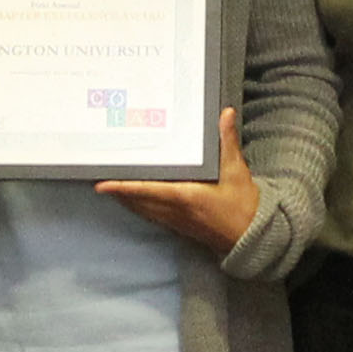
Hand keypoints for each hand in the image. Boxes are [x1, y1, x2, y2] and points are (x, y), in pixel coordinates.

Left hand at [96, 109, 258, 255]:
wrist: (252, 238)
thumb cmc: (244, 205)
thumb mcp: (236, 169)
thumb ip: (227, 141)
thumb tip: (224, 114)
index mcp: (185, 196)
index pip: (147, 190)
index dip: (123, 187)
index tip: (102, 185)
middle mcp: (175, 211)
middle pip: (137, 201)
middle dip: (117, 192)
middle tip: (99, 179)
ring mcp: (176, 222)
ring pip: (142, 211)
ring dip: (125, 201)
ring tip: (110, 189)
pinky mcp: (180, 228)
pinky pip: (152, 217)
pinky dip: (139, 208)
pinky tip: (134, 202)